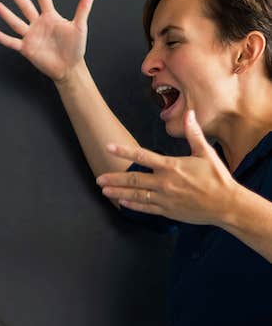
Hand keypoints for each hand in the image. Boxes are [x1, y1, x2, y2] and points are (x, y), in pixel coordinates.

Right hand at [0, 0, 94, 83]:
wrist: (69, 67)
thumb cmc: (75, 48)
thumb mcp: (79, 28)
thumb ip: (82, 11)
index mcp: (51, 17)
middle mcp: (39, 24)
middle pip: (26, 7)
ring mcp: (31, 36)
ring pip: (16, 23)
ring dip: (6, 14)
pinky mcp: (26, 48)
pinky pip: (12, 42)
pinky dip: (2, 37)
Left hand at [97, 110, 239, 224]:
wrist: (225, 204)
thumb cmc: (217, 177)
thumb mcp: (206, 153)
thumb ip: (194, 134)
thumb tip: (189, 114)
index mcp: (172, 166)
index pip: (142, 156)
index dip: (123, 151)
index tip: (109, 147)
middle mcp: (164, 182)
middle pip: (133, 179)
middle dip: (114, 178)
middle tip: (99, 179)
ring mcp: (164, 198)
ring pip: (135, 195)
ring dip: (118, 193)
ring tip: (104, 191)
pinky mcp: (167, 211)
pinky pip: (145, 208)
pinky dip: (132, 205)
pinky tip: (122, 203)